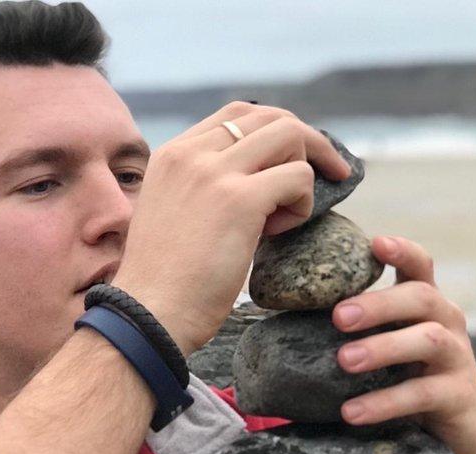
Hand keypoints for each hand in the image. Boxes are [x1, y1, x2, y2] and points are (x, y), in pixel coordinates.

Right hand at [112, 102, 350, 354]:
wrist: (148, 315)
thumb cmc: (164, 280)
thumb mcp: (173, 213)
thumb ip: (202, 188)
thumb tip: (257, 180)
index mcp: (173, 155)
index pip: (237, 115)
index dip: (274, 133)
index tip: (292, 160)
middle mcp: (192, 154)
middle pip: (269, 116)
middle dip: (306, 142)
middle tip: (327, 175)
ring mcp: (215, 173)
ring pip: (289, 136)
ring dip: (303, 171)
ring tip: (284, 216)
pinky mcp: (239, 200)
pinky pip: (298, 177)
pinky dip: (303, 203)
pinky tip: (278, 232)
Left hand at [333, 236, 475, 453]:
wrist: (461, 426)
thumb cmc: (410, 372)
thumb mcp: (389, 340)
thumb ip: (357, 323)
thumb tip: (279, 313)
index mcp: (426, 302)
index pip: (420, 265)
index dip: (402, 251)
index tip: (376, 243)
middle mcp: (446, 321)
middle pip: (421, 297)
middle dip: (379, 303)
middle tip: (339, 316)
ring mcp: (457, 357)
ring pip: (427, 340)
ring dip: (383, 347)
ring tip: (344, 360)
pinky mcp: (457, 396)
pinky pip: (421, 394)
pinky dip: (384, 402)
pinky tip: (352, 411)